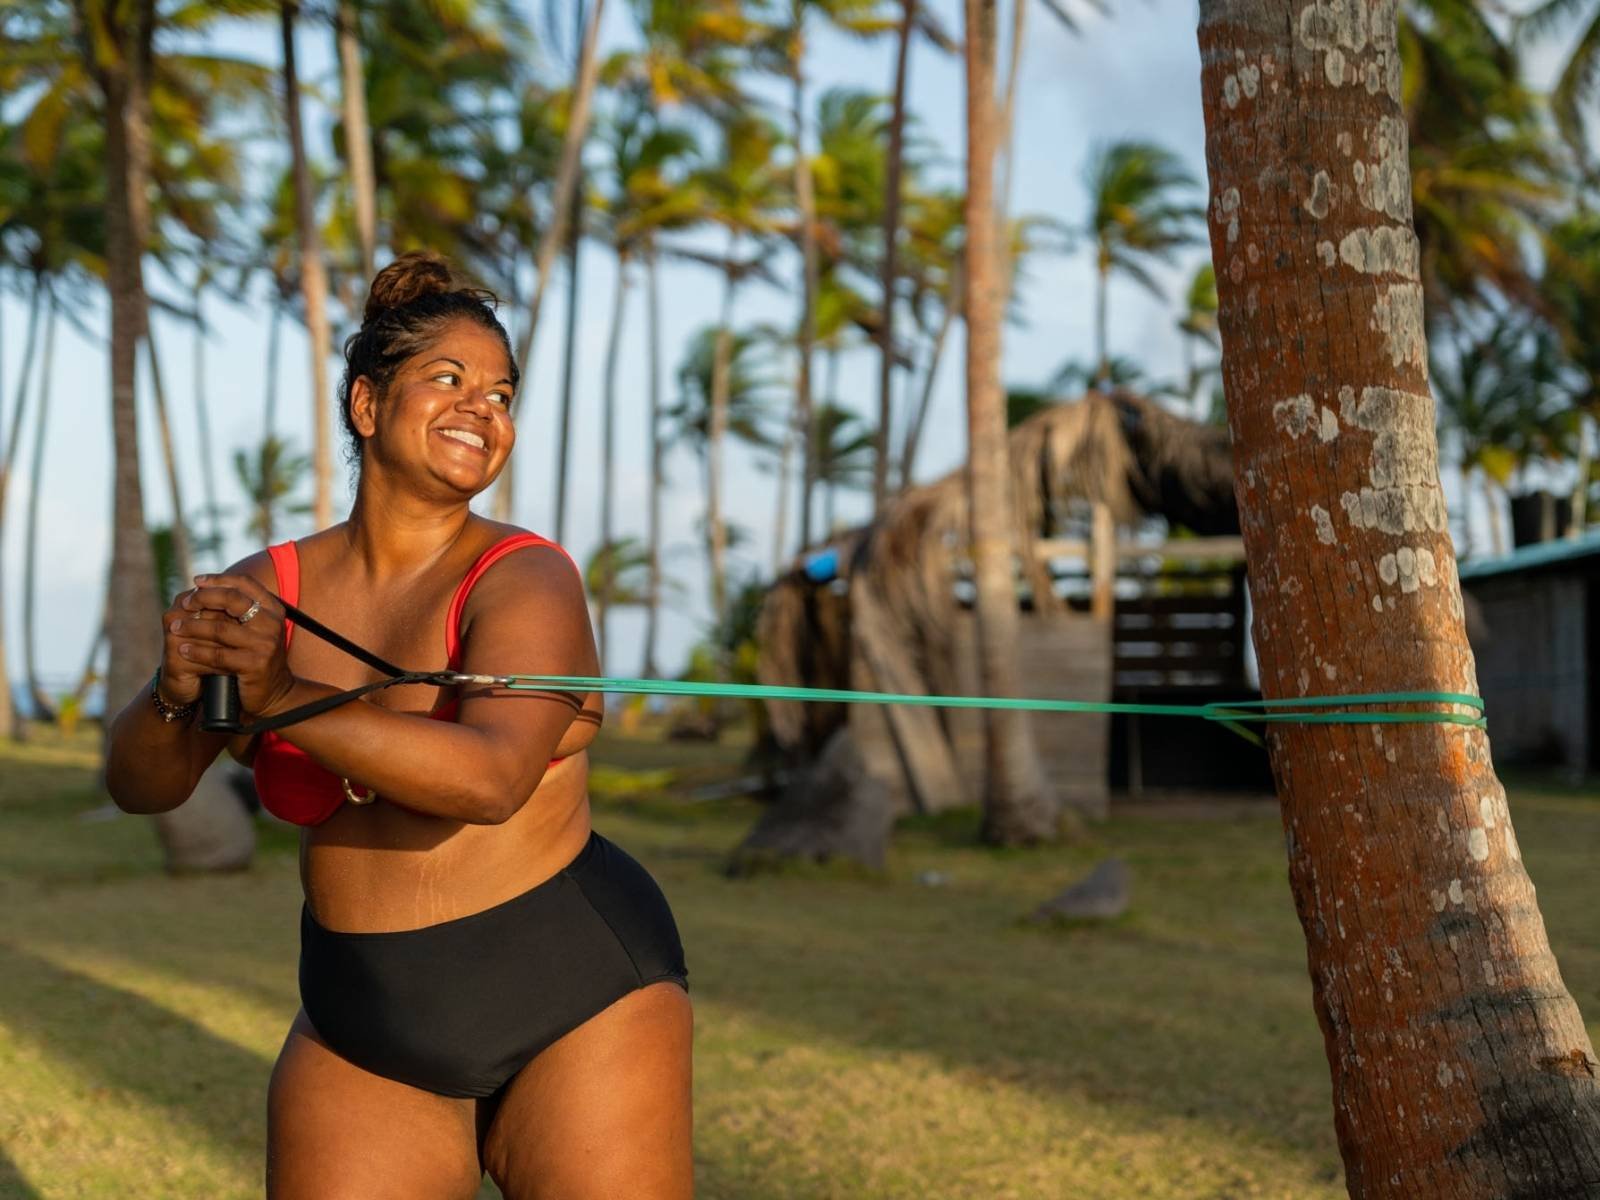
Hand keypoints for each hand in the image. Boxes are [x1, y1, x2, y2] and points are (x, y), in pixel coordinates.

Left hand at [162, 573, 294, 716]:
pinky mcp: (254, 664)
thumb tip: (202, 586)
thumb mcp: (255, 629)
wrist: (274, 692)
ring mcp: (265, 644)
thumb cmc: (257, 657)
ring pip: (220, 628)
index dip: (219, 579)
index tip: (197, 581)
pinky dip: (197, 652)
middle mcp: (272, 623)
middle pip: (233, 599)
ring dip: (192, 627)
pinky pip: (218, 655)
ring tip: (175, 628)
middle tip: (185, 603)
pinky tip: (183, 649)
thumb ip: (238, 610)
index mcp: (273, 609)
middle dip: (203, 598)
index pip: (245, 584)